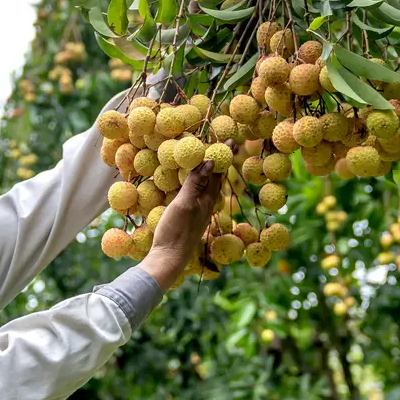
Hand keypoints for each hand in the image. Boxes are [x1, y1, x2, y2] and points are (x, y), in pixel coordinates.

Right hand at [139, 142, 232, 290]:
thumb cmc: (176, 232)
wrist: (168, 260)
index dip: (224, 155)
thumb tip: (211, 161)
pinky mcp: (188, 220)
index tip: (231, 139)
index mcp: (207, 200)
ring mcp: (197, 214)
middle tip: (224, 146)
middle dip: (220, 163)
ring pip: (207, 188)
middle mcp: (205, 206)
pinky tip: (193, 187)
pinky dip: (198, 185)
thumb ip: (196, 183)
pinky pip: (197, 196)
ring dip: (210, 174)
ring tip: (212, 162)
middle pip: (216, 180)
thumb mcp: (184, 204)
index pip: (218, 172)